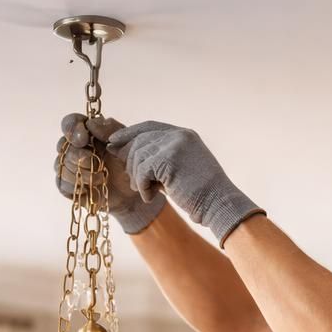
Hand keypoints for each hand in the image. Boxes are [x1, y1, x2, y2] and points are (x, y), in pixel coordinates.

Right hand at [55, 113, 164, 234]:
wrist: (135, 193)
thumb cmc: (131, 166)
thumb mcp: (127, 144)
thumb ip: (111, 131)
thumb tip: (91, 124)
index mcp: (89, 133)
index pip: (70, 123)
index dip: (72, 128)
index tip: (83, 139)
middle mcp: (76, 148)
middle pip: (62, 145)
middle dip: (77, 154)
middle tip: (92, 161)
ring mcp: (70, 167)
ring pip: (61, 165)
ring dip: (80, 173)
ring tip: (101, 178)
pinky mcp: (69, 186)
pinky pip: (61, 183)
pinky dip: (76, 186)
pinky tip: (91, 188)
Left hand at [105, 121, 263, 244]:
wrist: (219, 204)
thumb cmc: (200, 194)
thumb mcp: (180, 169)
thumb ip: (159, 158)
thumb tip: (126, 154)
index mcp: (183, 134)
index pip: (149, 126)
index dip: (129, 133)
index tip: (113, 142)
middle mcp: (179, 135)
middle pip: (140, 141)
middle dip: (129, 160)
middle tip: (132, 181)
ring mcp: (175, 146)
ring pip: (138, 156)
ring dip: (137, 178)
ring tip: (144, 191)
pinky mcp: (169, 160)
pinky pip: (143, 171)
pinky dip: (143, 187)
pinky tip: (151, 197)